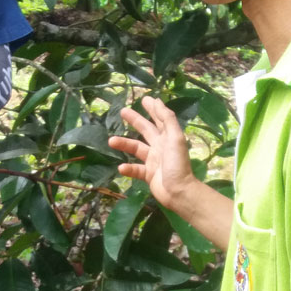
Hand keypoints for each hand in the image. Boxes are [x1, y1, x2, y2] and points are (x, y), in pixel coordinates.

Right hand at [108, 95, 196, 211]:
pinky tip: (121, 168)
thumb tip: (157, 101)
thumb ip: (167, 119)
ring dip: (124, 144)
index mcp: (168, 137)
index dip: (152, 109)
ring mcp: (154, 161)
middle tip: (122, 111)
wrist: (178, 191)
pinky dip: (128, 168)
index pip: (159, 119)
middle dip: (135, 120)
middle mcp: (160, 147)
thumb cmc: (177, 164)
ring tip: (111, 141)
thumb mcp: (175, 138)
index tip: (144, 99)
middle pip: (146, 130)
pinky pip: (136, 169)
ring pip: (136, 149)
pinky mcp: (148, 175)